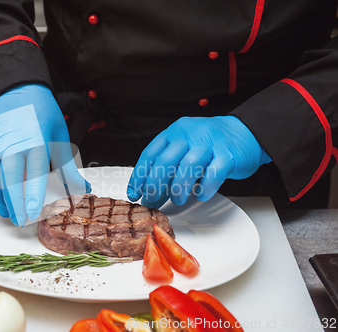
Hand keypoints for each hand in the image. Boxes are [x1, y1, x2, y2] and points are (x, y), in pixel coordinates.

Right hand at [0, 84, 89, 225]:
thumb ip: (68, 168)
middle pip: (10, 180)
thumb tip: (82, 190)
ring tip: (8, 212)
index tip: (33, 213)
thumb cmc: (41, 113)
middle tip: (20, 221)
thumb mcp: (60, 138)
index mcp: (35, 141)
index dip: (33, 196)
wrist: (18, 90)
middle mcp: (12, 143)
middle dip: (15, 203)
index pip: (34, 174)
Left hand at [127, 115, 270, 206]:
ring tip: (178, 199)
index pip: (150, 154)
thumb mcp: (185, 145)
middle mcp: (190, 135)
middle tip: (152, 201)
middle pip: (166, 162)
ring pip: (188, 167)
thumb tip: (149, 191)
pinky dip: (205, 187)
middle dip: (155, 186)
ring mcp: (210, 143)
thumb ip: (168, 164)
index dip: (140, 176)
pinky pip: (213, 174)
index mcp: (175, 132)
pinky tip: (201, 194)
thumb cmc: (212, 142)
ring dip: (179, 188)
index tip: (134, 192)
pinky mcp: (228, 155)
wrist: (247, 131)